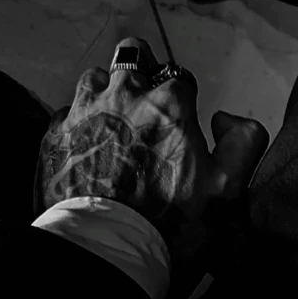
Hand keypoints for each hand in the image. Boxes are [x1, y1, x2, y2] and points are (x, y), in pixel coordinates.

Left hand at [34, 37, 268, 263]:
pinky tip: (83, 145)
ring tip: (108, 120)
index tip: (174, 119)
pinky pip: (67, 112)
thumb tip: (222, 119)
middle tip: (140, 100)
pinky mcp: (56, 131)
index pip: (178, 79)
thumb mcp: (223, 185)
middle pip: (132, 55)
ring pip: (95, 78)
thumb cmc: (166, 217)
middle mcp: (123, 95)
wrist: (105, 243)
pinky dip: (77, 123)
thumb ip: (242, 141)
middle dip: (140, 72)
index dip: (179, 98)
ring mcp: (84, 110)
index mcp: (167, 105)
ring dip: (104, 92)